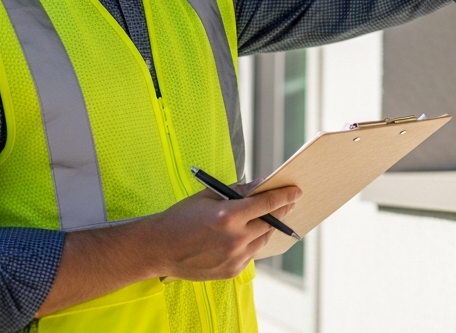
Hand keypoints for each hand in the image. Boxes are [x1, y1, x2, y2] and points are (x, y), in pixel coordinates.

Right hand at [141, 184, 300, 279]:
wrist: (158, 248)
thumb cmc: (182, 217)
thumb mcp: (210, 196)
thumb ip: (239, 190)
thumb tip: (262, 184)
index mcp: (229, 215)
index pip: (269, 204)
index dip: (286, 196)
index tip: (296, 192)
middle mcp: (235, 238)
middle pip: (270, 223)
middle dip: (280, 212)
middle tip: (286, 205)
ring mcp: (233, 257)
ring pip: (263, 240)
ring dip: (266, 229)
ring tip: (263, 221)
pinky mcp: (231, 271)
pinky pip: (250, 255)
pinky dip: (250, 245)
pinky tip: (243, 238)